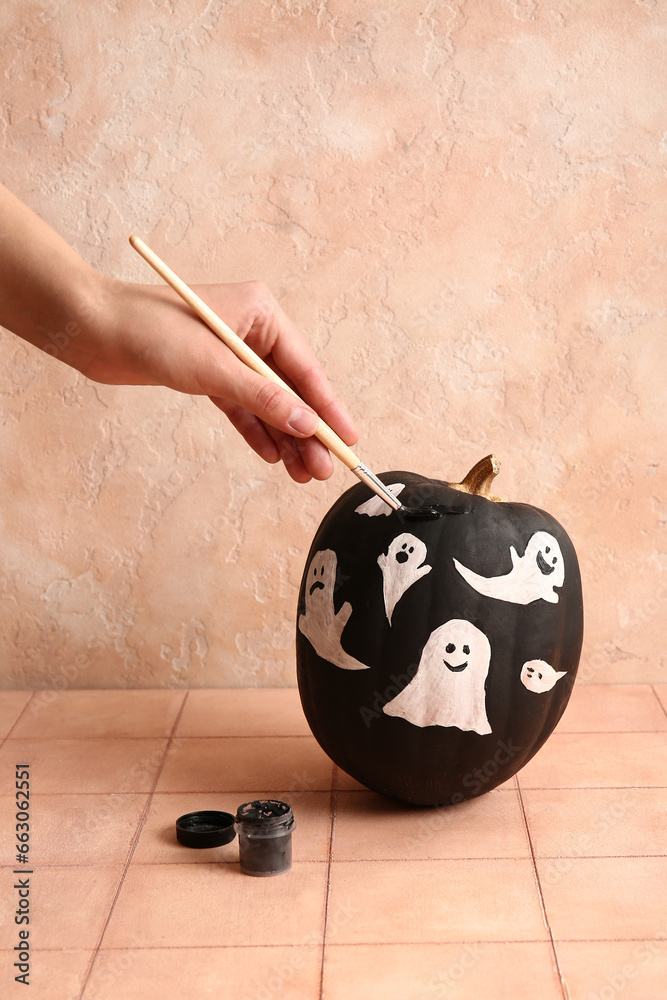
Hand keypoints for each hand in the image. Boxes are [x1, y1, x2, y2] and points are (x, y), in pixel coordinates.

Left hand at [68, 277, 358, 482]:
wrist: (92, 328)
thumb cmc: (150, 331)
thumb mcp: (214, 368)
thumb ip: (264, 399)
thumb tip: (307, 426)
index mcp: (262, 313)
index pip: (305, 369)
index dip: (328, 408)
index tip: (348, 440)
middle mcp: (251, 331)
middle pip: (290, 390)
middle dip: (307, 432)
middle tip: (323, 470)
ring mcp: (230, 354)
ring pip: (267, 403)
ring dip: (284, 438)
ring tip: (301, 474)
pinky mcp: (208, 374)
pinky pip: (241, 407)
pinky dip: (255, 431)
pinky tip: (270, 456)